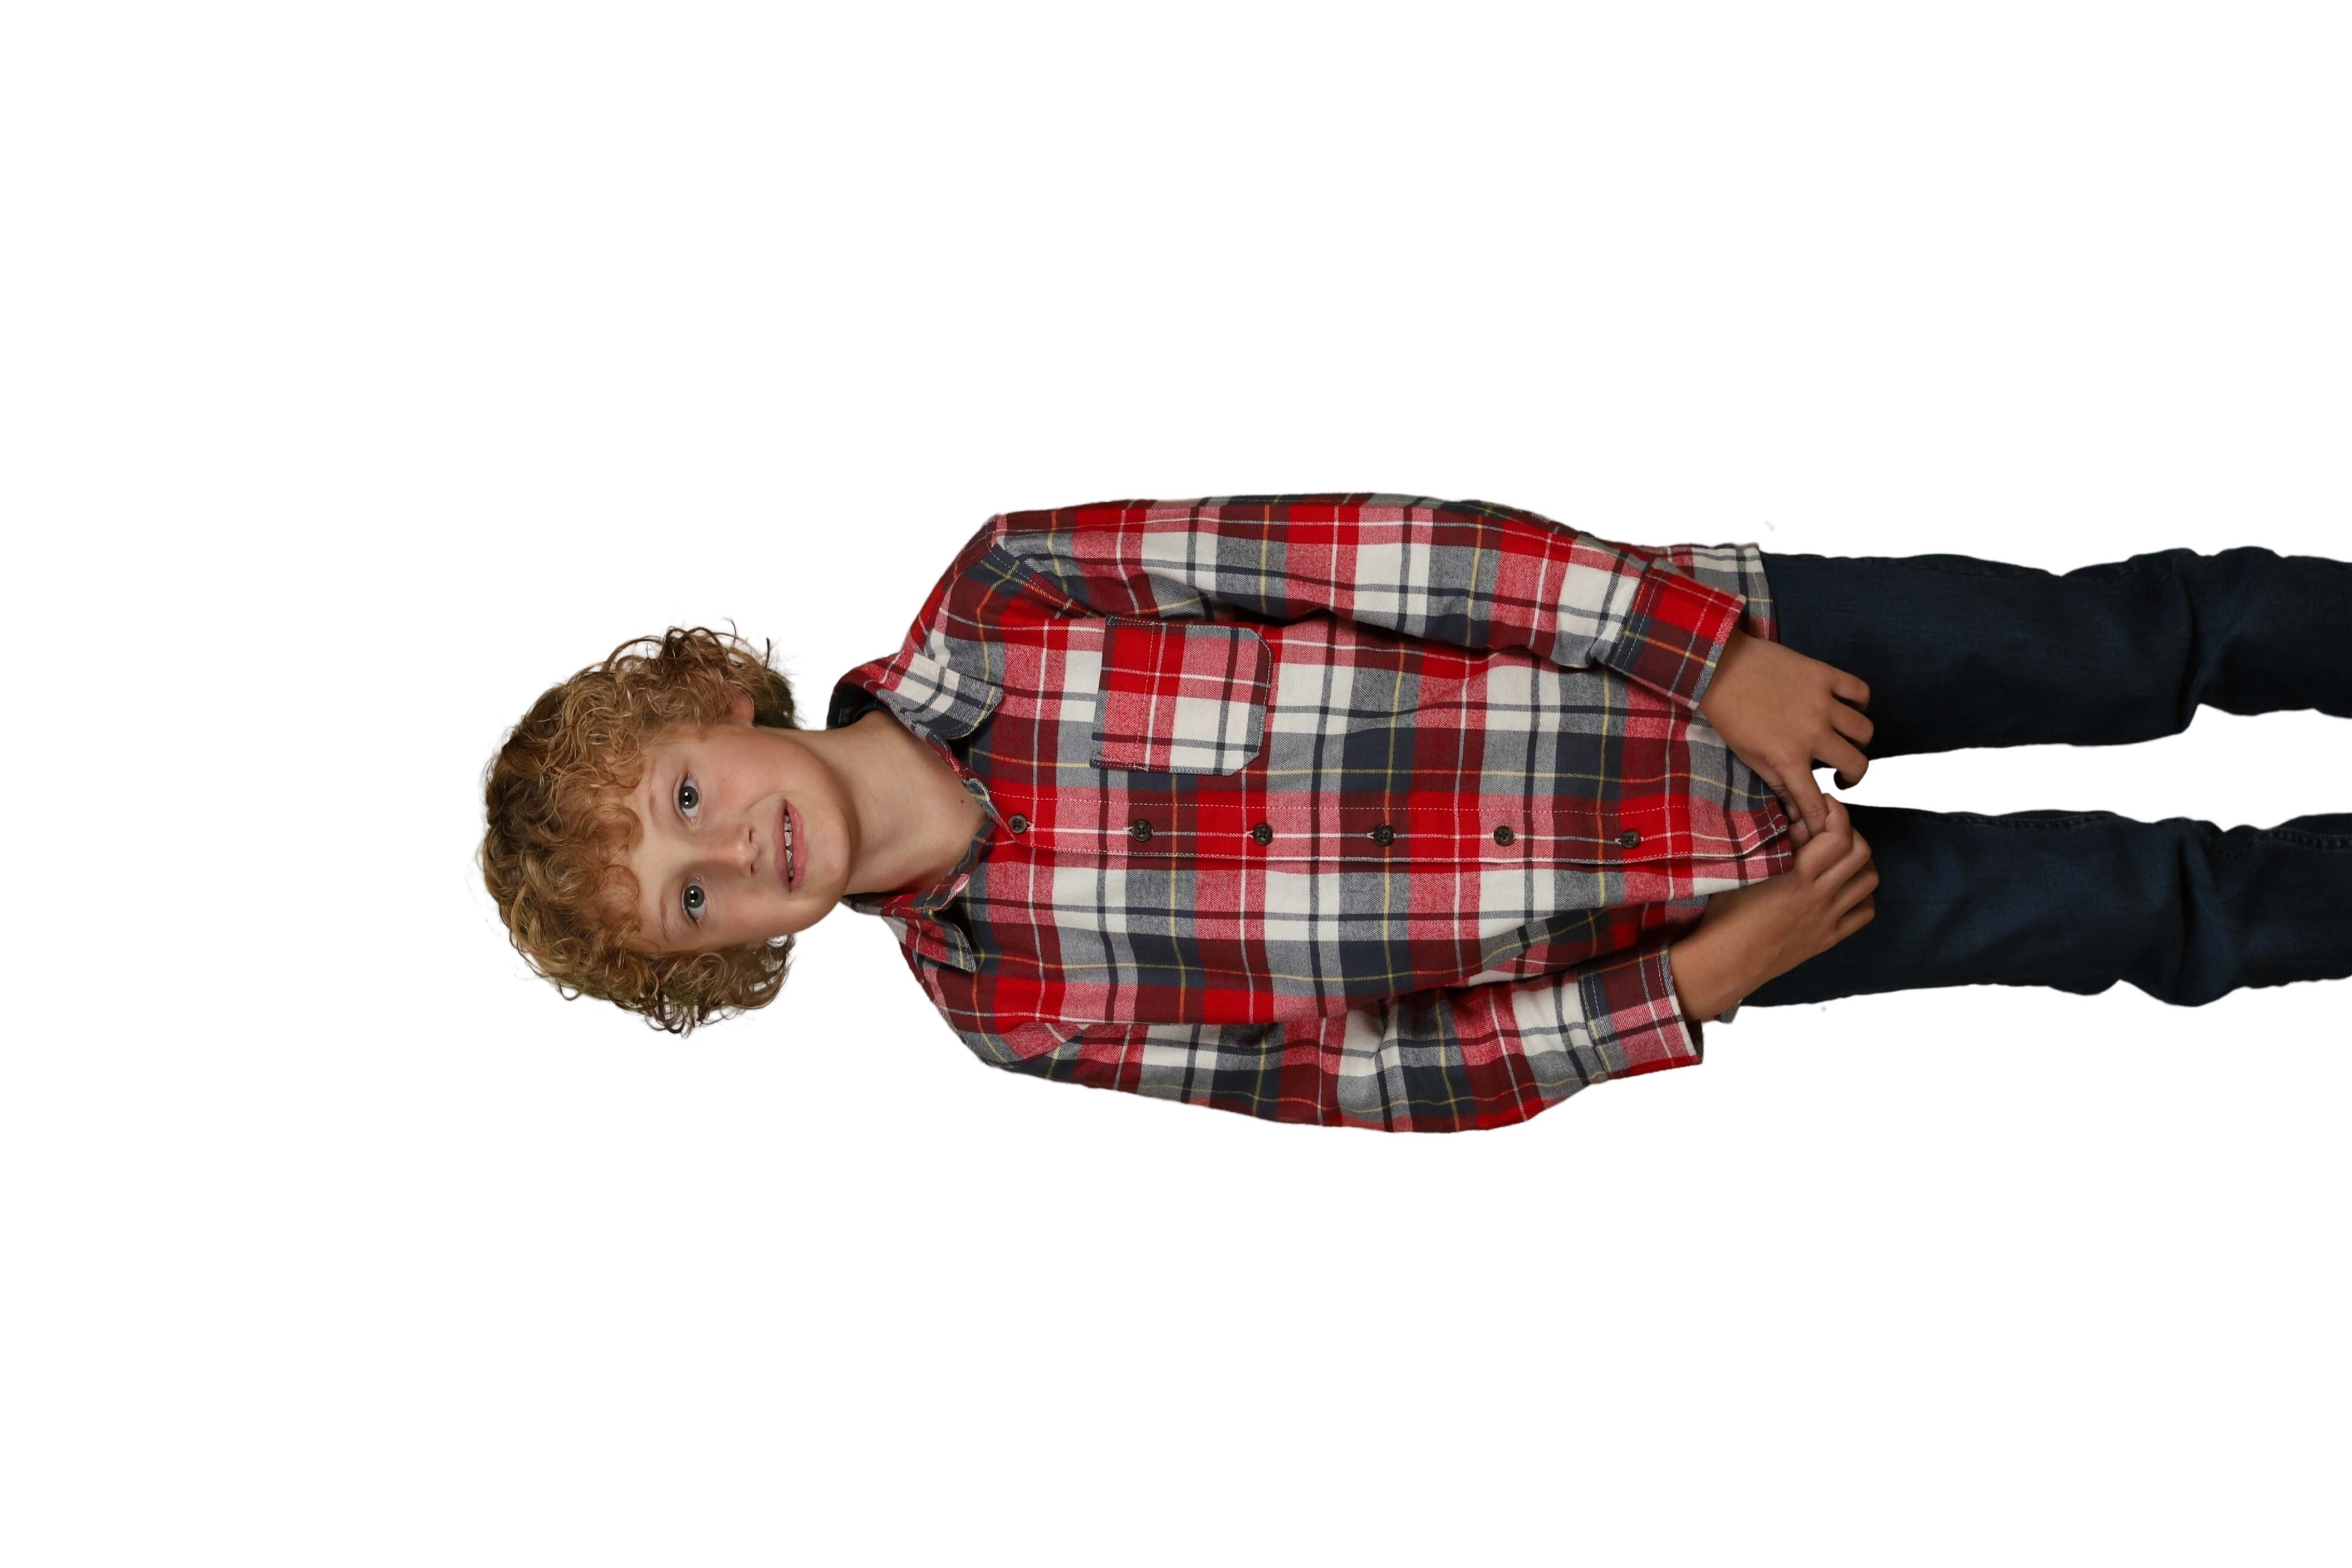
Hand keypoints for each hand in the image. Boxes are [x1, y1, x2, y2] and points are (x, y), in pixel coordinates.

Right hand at [1670, 789, 1878, 1016]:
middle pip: (1861, 854)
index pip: (1838, 837)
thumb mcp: (1744, 874)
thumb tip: (1799, 824)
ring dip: (1861, 862)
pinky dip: (1862, 895)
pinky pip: (1864, 913)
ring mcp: (1828, 920)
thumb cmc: (1725, 917)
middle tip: (1832, 828)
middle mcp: (1819, 898)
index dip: (1837, 814)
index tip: (1825, 805)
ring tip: (1841, 857)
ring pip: (1869, 882)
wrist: (1726, 964)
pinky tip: (1844, 889)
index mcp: (1797, 879)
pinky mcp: (1828, 939)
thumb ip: (1774, 848)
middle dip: (1851, 833)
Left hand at [1697, 630, 1874, 847]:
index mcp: (1788, 758)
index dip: (1823, 819)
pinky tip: (1846, 707)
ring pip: (1864, 730)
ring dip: (1858, 740)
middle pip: (1856, 764)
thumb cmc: (1729, 714)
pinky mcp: (1825, 675)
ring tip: (1844, 739)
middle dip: (1853, 775)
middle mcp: (1812, 733)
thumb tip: (1795, 808)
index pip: (1816, 800)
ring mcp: (1822, 703)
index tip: (1827, 822)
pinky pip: (1861, 691)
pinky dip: (1860, 702)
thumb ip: (1776, 781)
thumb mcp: (1747, 756)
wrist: (1719, 668)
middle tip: (1843, 772)